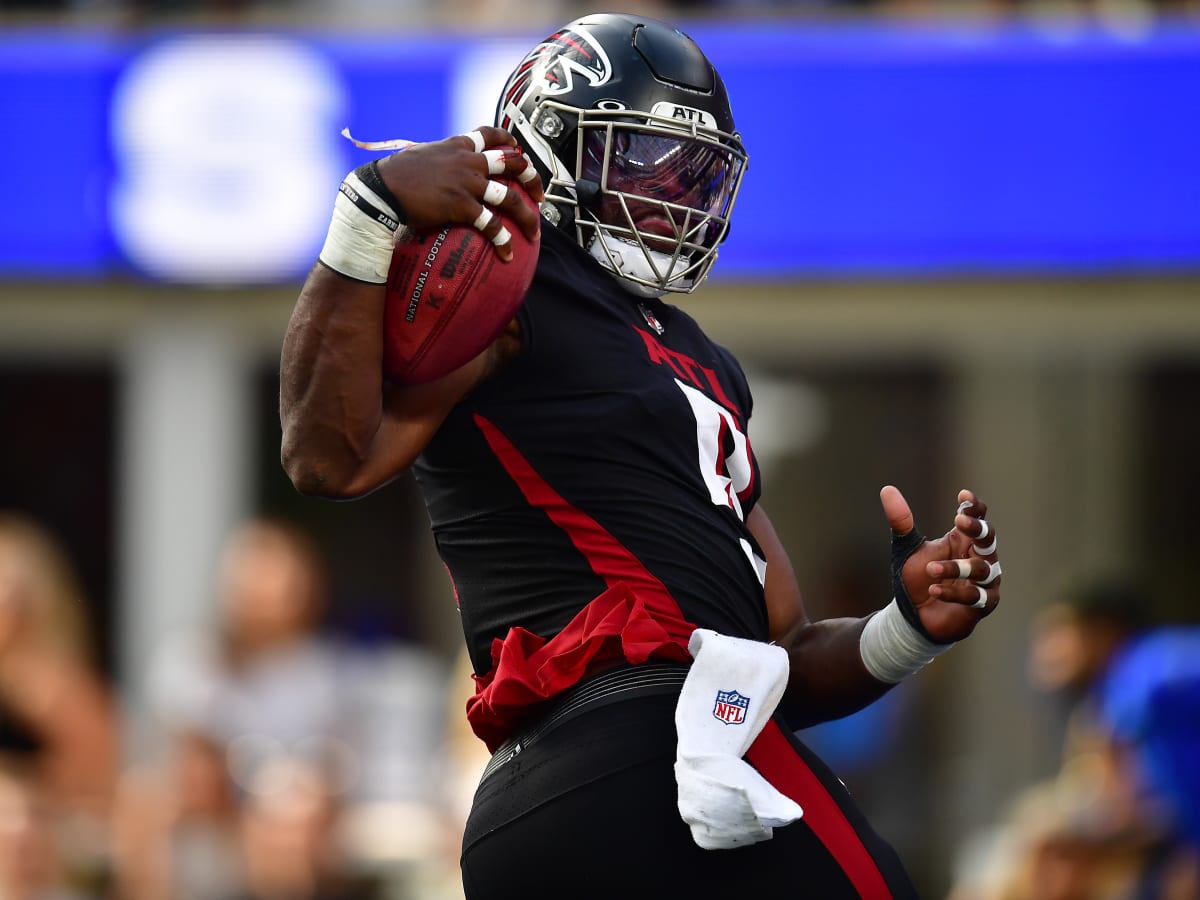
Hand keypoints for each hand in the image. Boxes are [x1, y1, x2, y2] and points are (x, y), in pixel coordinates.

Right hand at [376, 126, 545, 261]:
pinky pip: (491, 224)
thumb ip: (439, 158)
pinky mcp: (461, 206)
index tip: (518, 148)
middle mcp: (468, 161)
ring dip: (527, 217)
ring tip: (534, 232)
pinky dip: (503, 240)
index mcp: (458, 146)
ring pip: (510, 197)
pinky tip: (508, 254)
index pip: (490, 134)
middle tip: (539, 195)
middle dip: (532, 178)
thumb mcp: (421, 156)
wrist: (382, 189)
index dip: (508, 140)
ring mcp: (467, 183)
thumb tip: (439, 165)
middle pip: (512, 163)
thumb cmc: (395, 176)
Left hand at [880, 485, 1000, 643]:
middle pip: (989, 538)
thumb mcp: (906, 548)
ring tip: (930, 569)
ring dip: (956, 568)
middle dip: (977, 528)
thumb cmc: (916, 580)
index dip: (974, 507)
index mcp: (963, 541)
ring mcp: (985, 582)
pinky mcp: (983, 604)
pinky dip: (953, 593)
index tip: (963, 496)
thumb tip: (887, 489)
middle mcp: (979, 558)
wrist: (914, 617)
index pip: (977, 519)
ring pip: (980, 568)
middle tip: (959, 520)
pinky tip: (932, 590)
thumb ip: (901, 521)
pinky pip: (975, 596)